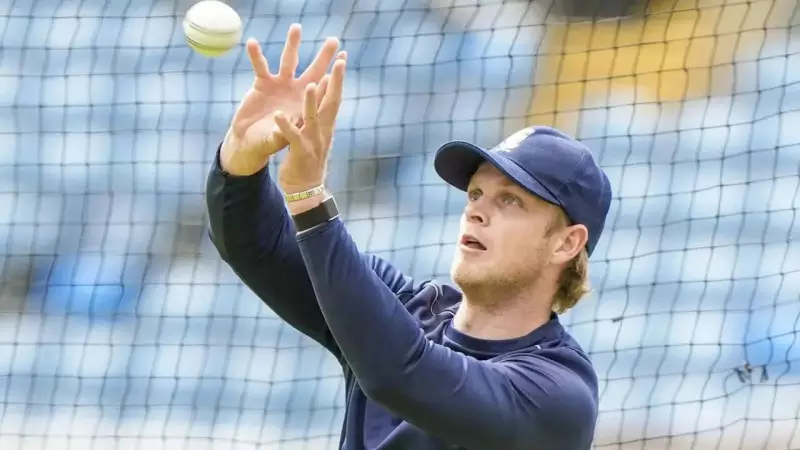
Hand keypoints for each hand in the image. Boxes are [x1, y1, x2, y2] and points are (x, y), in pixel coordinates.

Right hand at [220, 23, 342, 175]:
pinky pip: (260, 66)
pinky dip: (256, 55)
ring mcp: (280, 85)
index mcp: (306, 107)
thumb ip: (281, 133)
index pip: (322, 91)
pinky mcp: (262, 84)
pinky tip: (252, 42)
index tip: (342, 62)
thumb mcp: (276, 140)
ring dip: (292, 44)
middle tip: (334, 40)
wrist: (251, 143)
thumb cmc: (269, 142)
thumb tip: (284, 127)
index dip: (332, 78)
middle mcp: (296, 93)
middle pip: (313, 71)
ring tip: (296, 27)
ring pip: (288, 60)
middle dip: (324, 57)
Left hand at [274, 52, 346, 208]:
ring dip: (311, 102)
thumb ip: (322, 116)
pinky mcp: (300, 152)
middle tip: (340, 61)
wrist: (307, 189)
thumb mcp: (318, 135)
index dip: (338, 78)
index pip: (335, 97)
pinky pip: (291, 137)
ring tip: (309, 85)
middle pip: (331, 102)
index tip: (343, 58)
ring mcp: (312, 141)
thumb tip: (326, 94)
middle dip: (335, 81)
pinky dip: (285, 126)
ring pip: (312, 118)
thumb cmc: (309, 159)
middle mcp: (323, 131)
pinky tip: (277, 115)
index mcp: (326, 125)